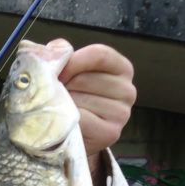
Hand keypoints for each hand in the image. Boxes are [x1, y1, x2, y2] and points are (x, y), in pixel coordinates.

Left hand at [54, 41, 136, 156]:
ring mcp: (122, 113)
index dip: (72, 61)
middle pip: (85, 78)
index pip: (99, 54)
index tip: (57, 72)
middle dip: (63, 87)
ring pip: (80, 99)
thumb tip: (56, 48)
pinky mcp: (111, 133)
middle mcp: (128, 91)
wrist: (71, 137)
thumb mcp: (70, 72)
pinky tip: (65, 122)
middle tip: (56, 97)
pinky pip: (80, 119)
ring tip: (60, 110)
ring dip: (62, 104)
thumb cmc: (72, 99)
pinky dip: (66, 119)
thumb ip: (64, 56)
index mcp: (122, 69)